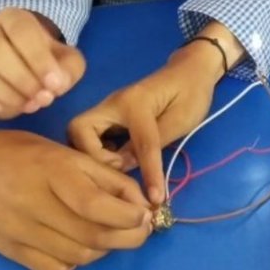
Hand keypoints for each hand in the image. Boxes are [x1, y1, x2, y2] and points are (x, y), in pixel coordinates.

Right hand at [0, 8, 85, 118]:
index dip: (38, 59)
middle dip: (20, 79)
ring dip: (1, 92)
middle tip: (40, 99)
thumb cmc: (45, 61)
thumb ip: (67, 71)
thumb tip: (55, 85)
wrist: (23, 66)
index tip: (54, 84)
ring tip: (26, 106)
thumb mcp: (66, 62)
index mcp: (13, 18)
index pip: (21, 30)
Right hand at [0, 112, 152, 269]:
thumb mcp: (65, 152)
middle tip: (140, 230)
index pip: (96, 205)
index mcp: (52, 171)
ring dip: (104, 250)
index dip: (128, 217)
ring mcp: (20, 231)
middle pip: (92, 237)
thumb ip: (104, 177)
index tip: (145, 215)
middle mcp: (34, 203)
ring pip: (78, 257)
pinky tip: (77, 245)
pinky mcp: (10, 251)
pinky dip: (76, 263)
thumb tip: (140, 204)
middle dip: (128, 238)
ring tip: (109, 234)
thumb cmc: (20, 153)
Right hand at [67, 41, 226, 203]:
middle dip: (92, 156)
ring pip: (80, 134)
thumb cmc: (191, 93)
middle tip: (118, 172)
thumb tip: (129, 168)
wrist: (190, 70)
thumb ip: (155, 145)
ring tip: (117, 171)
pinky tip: (117, 163)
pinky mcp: (110, 118)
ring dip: (92, 157)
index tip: (154, 199)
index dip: (147, 172)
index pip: (138, 143)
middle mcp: (113, 103)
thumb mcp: (182, 120)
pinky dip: (98, 153)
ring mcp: (108, 110)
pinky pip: (91, 138)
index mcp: (135, 102)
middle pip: (78, 130)